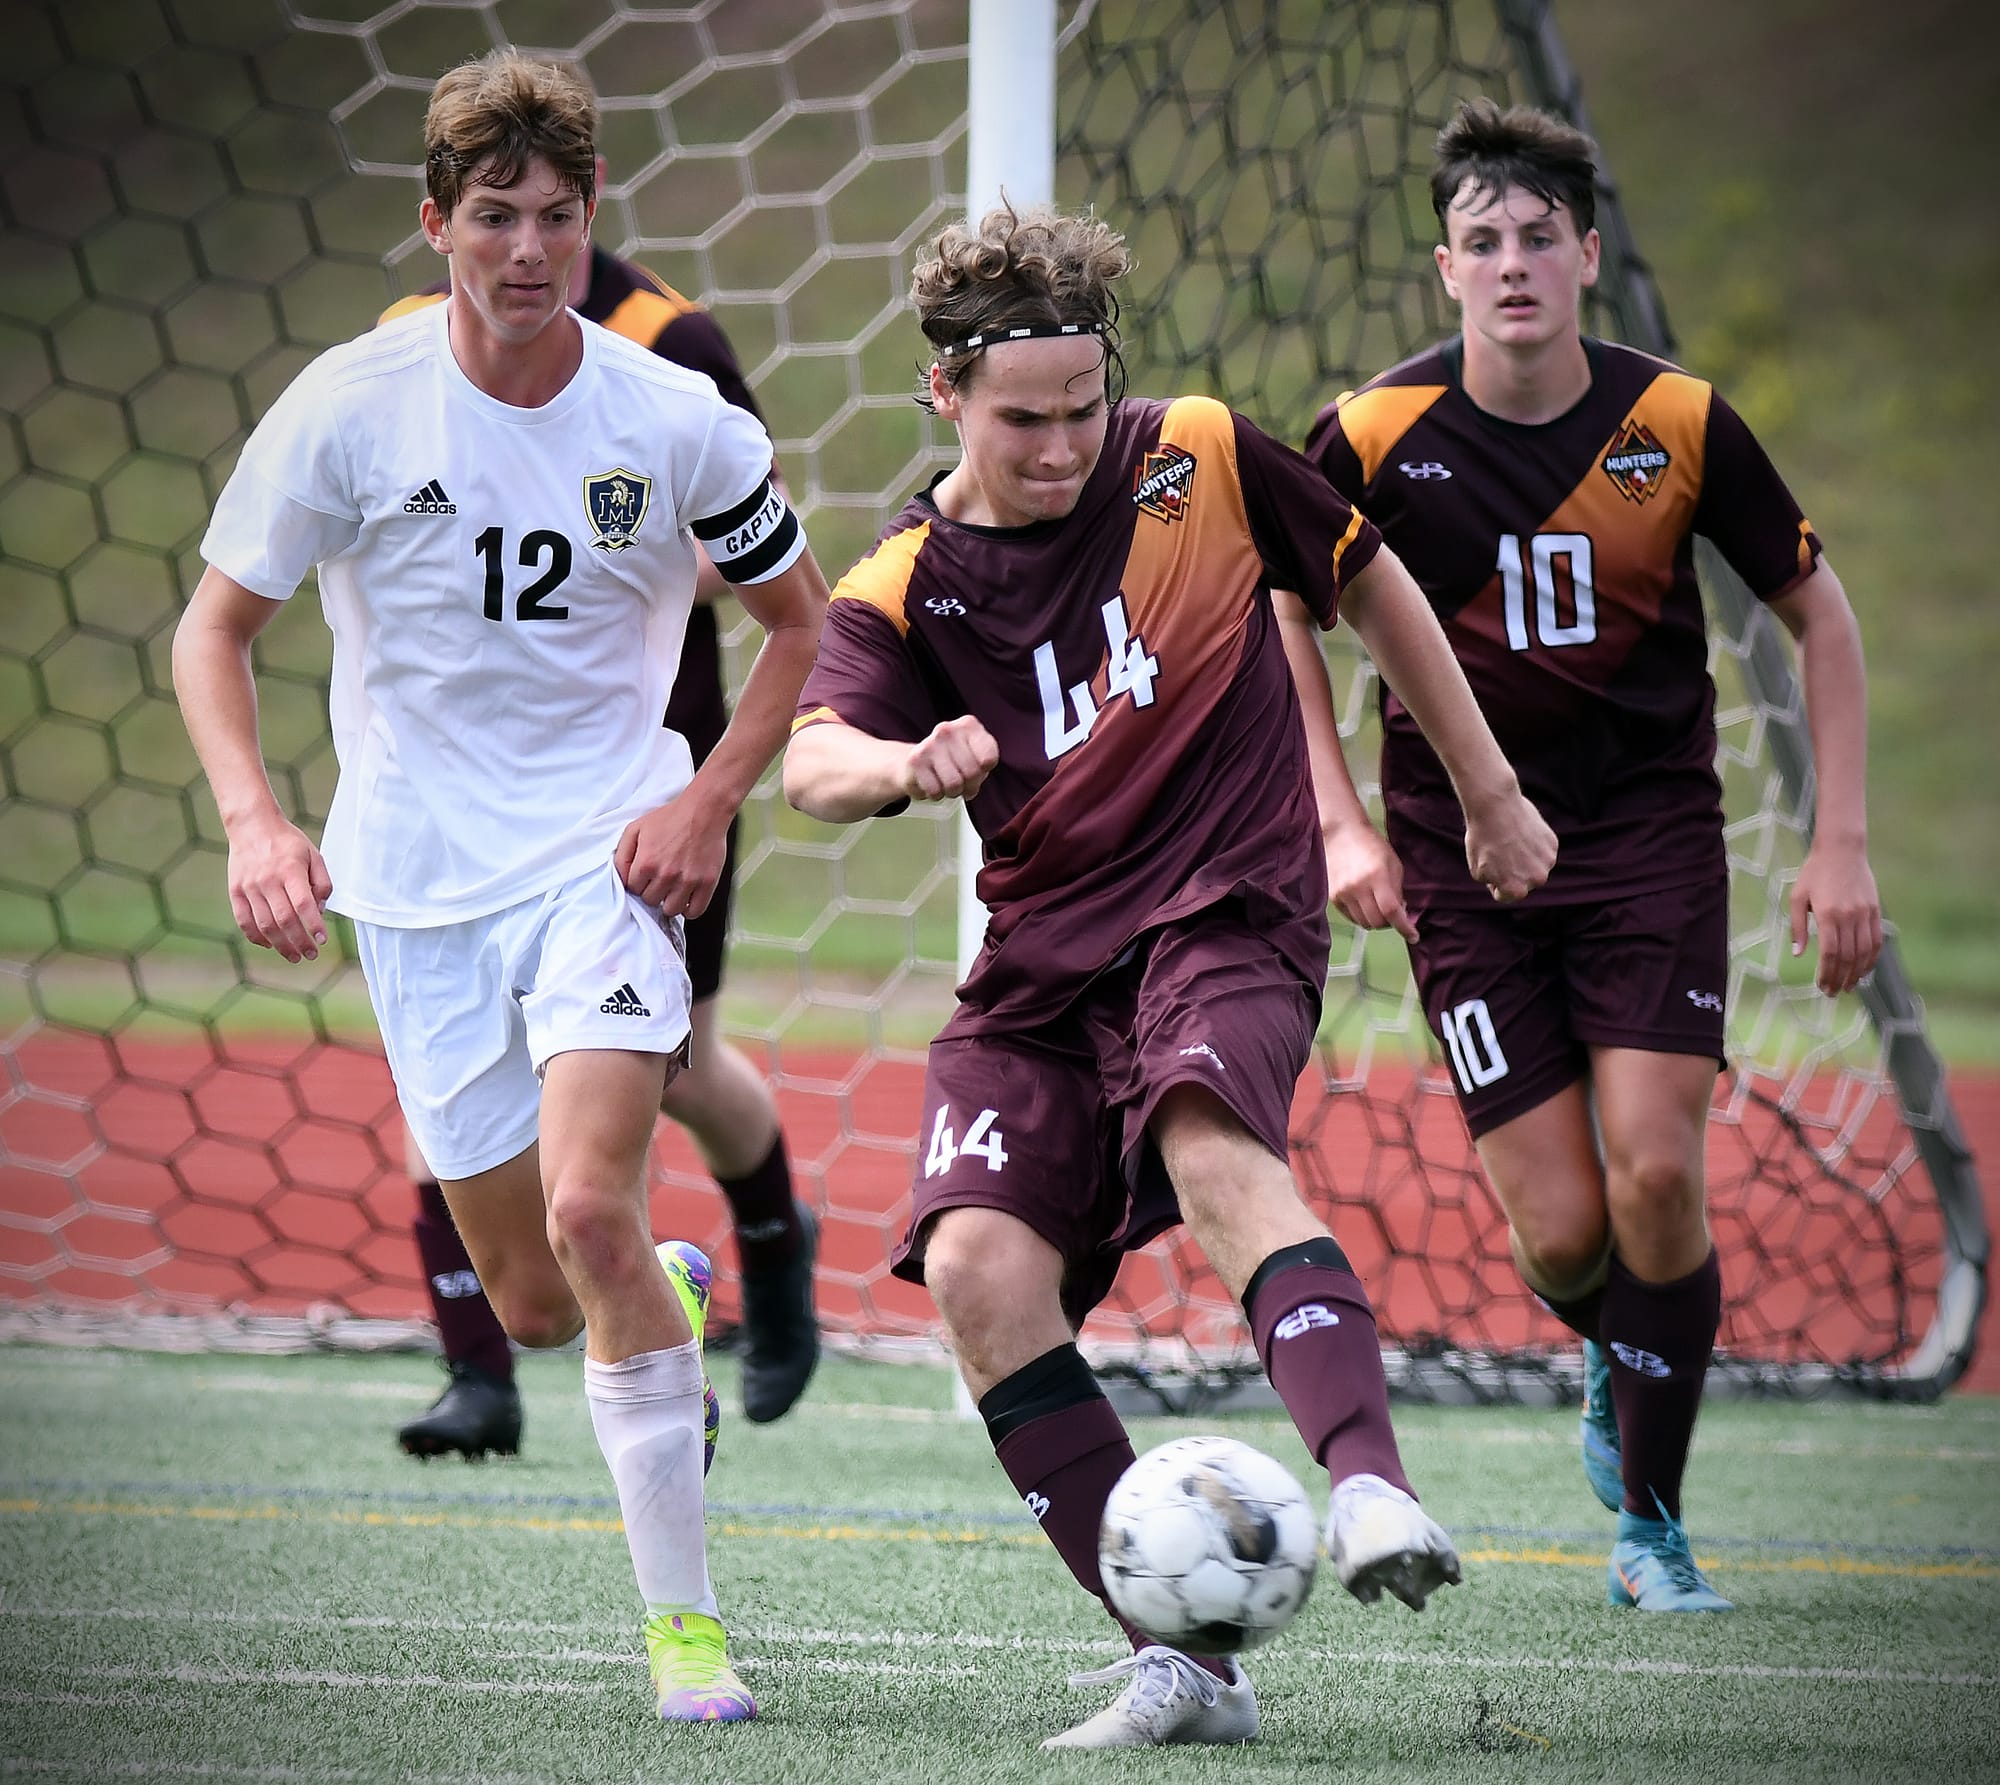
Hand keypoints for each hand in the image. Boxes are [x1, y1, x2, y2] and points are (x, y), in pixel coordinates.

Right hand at [226, 812, 331, 962]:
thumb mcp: (314, 855)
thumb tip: (320, 910)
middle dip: (300, 942)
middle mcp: (268, 880)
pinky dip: (256, 937)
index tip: (323, 940)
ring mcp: (249, 887)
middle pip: (284, 919)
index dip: (313, 925)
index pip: (303, 904)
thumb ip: (322, 883)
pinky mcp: (235, 891)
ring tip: (294, 956)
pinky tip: (269, 944)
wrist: (252, 825)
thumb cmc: (288, 843)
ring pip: (264, 924)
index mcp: (290, 870)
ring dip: (281, 945)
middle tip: (311, 955)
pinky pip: (244, 920)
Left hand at [616, 789, 729, 918]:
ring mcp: (688, 880)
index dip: (638, 882)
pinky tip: (686, 897)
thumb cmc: (671, 817)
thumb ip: (622, 855)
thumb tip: (621, 877)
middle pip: (651, 901)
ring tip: (672, 889)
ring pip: (671, 910)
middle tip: (660, 879)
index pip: (633, 889)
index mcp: (646, 862)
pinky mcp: (707, 883)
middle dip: (653, 892)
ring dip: (669, 902)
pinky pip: (695, 911)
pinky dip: (689, 909)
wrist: (704, 810)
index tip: (646, 876)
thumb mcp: (636, 828)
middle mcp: (666, 874)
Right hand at [901, 715, 998, 802]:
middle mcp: (948, 730)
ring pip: (953, 784)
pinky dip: (935, 794)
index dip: (983, 772)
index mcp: (968, 726)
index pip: (989, 758)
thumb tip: (970, 784)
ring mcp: (930, 744)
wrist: (919, 760)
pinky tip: (932, 782)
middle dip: (968, 785)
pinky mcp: (915, 761)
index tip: (977, 768)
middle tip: (961, 782)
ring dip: (951, 792)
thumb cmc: (956, 761)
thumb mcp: (977, 757)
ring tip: (946, 782)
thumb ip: (983, 766)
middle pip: (972, 773)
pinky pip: (935, 791)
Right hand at [1324, 818, 1417, 941]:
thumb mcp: (1393, 864)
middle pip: (1377, 922)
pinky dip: (1361, 916)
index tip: (1413, 936)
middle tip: (1394, 914)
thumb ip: (1397, 890)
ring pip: (1363, 923)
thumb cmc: (1371, 845)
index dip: (1404, 927)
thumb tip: (1400, 913)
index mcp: (1377, 876)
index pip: (1392, 911)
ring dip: (1375, 920)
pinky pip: (1350, 917)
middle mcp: (1358, 887)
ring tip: (1378, 906)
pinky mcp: (1333, 896)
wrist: (1341, 833)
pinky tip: (1364, 903)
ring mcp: (1343, 893)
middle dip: (1389, 923)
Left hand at [1463, 787, 1556, 902]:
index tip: (1490, 865)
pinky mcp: (1553, 844)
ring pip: (1534, 866)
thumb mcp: (1477, 870)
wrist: (1495, 807)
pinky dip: (1533, 845)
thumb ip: (1494, 883)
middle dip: (1512, 871)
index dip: (1494, 880)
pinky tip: (1521, 832)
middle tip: (1500, 851)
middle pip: (1523, 881)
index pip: (1505, 895)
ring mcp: (1548, 861)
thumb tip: (1506, 885)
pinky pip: (1541, 851)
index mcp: (1516, 890)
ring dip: (1524, 858)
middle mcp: (1537, 880)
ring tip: (1510, 841)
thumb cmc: (1482, 840)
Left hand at [1792, 839, 1881, 995]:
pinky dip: (1871, 958)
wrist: (1842, 851)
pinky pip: (1876, 940)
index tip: (1822, 986)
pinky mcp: (1875, 911)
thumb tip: (1798, 954)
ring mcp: (1865, 914)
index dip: (1827, 973)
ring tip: (1849, 987)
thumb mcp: (1797, 897)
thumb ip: (1798, 927)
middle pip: (1848, 957)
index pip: (1830, 953)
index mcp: (1828, 914)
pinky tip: (1864, 970)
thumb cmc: (1814, 873)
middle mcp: (1849, 916)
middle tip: (1833, 993)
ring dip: (1858, 973)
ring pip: (1865, 952)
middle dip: (1841, 978)